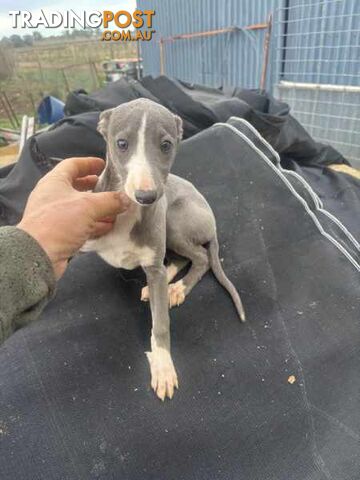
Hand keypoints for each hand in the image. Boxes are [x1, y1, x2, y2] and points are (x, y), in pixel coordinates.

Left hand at [17, 157, 129, 278]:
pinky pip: (80, 224)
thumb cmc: (60, 221)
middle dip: (95, 188)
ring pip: (80, 208)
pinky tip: (108, 227)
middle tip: (111, 188)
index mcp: (55, 182)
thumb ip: (110, 200)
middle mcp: (52, 196)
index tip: (103, 165)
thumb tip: (127, 199)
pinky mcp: (59, 233)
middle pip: (76, 187)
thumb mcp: (89, 206)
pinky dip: (94, 224)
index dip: (88, 163)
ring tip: (115, 210)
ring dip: (98, 209)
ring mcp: (55, 216)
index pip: (72, 165)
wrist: (39, 254)